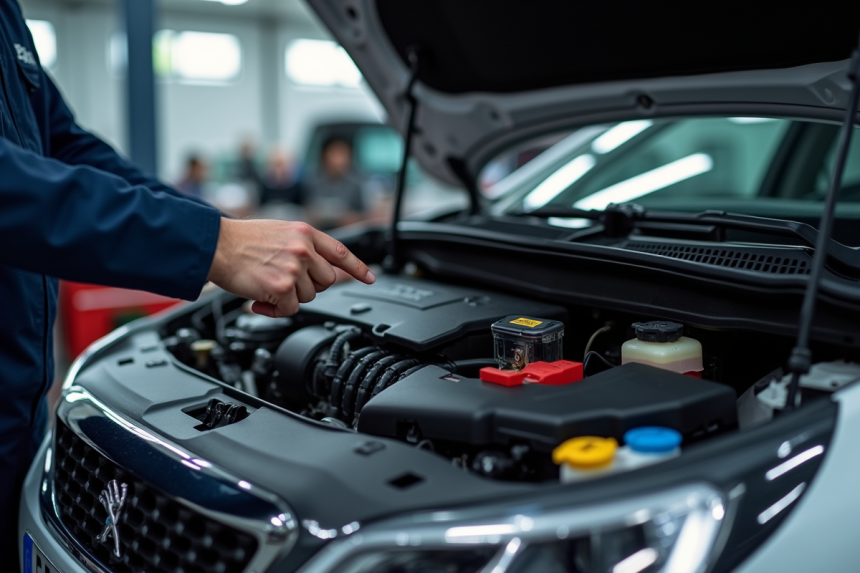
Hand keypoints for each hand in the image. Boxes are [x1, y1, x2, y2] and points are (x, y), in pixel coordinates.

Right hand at [207, 218, 374, 316]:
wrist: (215, 246)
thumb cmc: (241, 240)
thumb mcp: (280, 232)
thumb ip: (302, 246)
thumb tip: (318, 268)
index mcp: (305, 233)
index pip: (341, 252)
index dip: (358, 267)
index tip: (370, 278)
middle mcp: (303, 249)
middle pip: (326, 281)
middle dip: (309, 286)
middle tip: (285, 282)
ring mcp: (294, 268)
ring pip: (309, 297)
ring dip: (289, 297)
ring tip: (267, 286)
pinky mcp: (282, 288)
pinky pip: (290, 310)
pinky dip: (275, 310)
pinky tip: (259, 299)